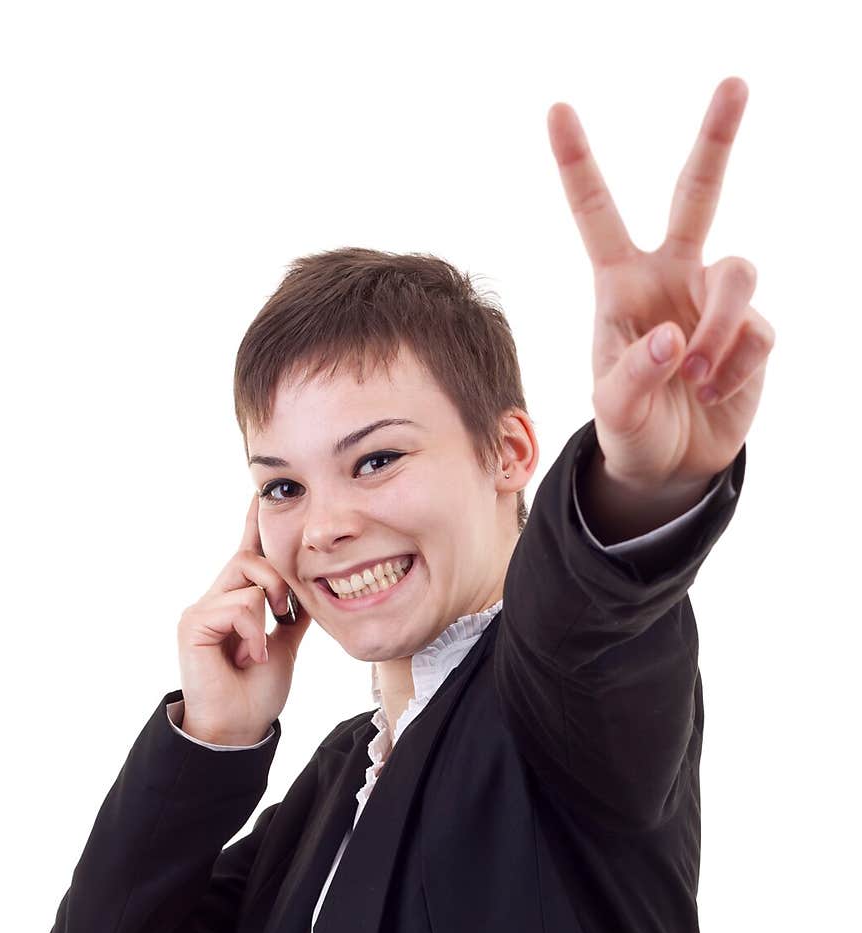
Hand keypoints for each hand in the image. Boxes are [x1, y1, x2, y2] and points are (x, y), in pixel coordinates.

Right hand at [176, 492, 310, 743]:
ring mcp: (201, 609)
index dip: (252, 524)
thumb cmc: (256, 692)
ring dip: (268, 610)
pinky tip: (251, 656)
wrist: (238, 727)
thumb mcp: (285, 645)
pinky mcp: (193, 622)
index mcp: (235, 602)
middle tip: (284, 615)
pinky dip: (254, 631)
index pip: (246, 554)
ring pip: (248, 577)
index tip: (259, 492)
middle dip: (278, 580)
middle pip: (250, 557)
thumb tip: (312, 590)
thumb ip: (294, 616)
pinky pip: (239, 604)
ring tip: (263, 644)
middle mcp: (214, 599)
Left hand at [547, 76, 774, 493]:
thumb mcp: (613, 411)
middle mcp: (671, 276)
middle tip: (735, 83)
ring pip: (738, 273)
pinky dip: (735, 367)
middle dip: (716, 137)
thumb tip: (673, 339)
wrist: (670, 466)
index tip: (557, 109)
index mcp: (620, 283)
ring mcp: (714, 300)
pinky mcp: (753, 332)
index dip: (578, 163)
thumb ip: (632, 376)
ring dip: (720, 328)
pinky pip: (758, 331)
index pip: (596, 213)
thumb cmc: (629, 427)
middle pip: (697, 193)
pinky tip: (714, 392)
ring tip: (698, 377)